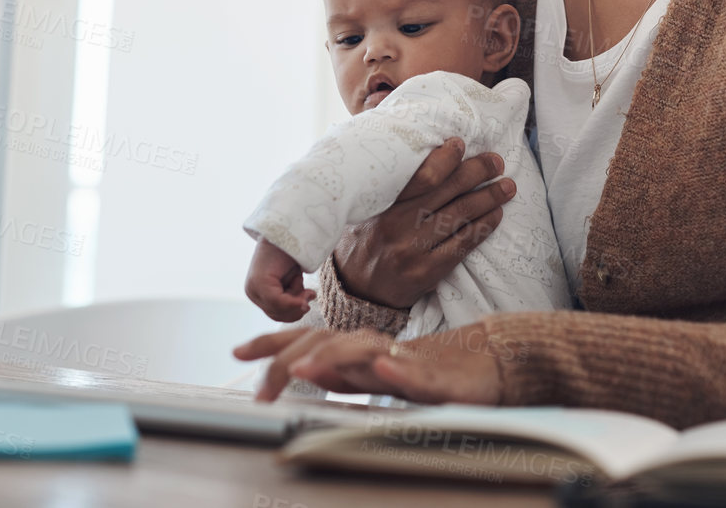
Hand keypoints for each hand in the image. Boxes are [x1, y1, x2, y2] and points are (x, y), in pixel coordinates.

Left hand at [232, 325, 500, 404]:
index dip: (273, 344)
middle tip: (262, 384)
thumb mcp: (378, 376)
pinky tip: (384, 368)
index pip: (309, 341)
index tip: (236, 350)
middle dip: (291, 359)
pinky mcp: (440, 379)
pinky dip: (399, 370)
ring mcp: (407, 362)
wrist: (489, 364)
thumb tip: (302, 372)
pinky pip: (418, 374)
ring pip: (367, 354)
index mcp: (361, 349)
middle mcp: (378, 349)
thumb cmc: (432, 372)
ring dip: (335, 358)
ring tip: (306, 369)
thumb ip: (343, 374)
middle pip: (328, 345)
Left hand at [245, 237, 314, 321]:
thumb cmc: (293, 251)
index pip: (275, 313)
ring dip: (296, 300)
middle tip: (311, 295)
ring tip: (307, 289)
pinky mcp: (258, 283)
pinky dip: (293, 301)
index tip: (310, 298)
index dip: (294, 312)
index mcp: (258, 291)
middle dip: (296, 309)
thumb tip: (302, 309)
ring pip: (278, 309)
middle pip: (276, 314)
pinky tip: (305, 294)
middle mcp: (252, 291)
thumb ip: (292, 295)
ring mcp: (253, 287)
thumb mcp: (292, 278)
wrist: (289, 228)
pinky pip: (278, 301)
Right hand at [332, 138, 515, 309]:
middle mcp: (396, 226)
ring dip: (488, 199)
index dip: (444, 159)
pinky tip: (495, 215)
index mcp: (381, 205)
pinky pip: (462, 246)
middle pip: (446, 192)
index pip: (419, 177)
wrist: (353, 291)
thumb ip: (387, 185)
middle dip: (477, 172)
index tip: (460, 144)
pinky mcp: (426, 273)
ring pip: (459, 217)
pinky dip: (482, 228)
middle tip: (497, 161)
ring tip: (507, 187)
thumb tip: (418, 149)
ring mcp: (412, 252)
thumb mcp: (363, 207)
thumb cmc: (361, 239)